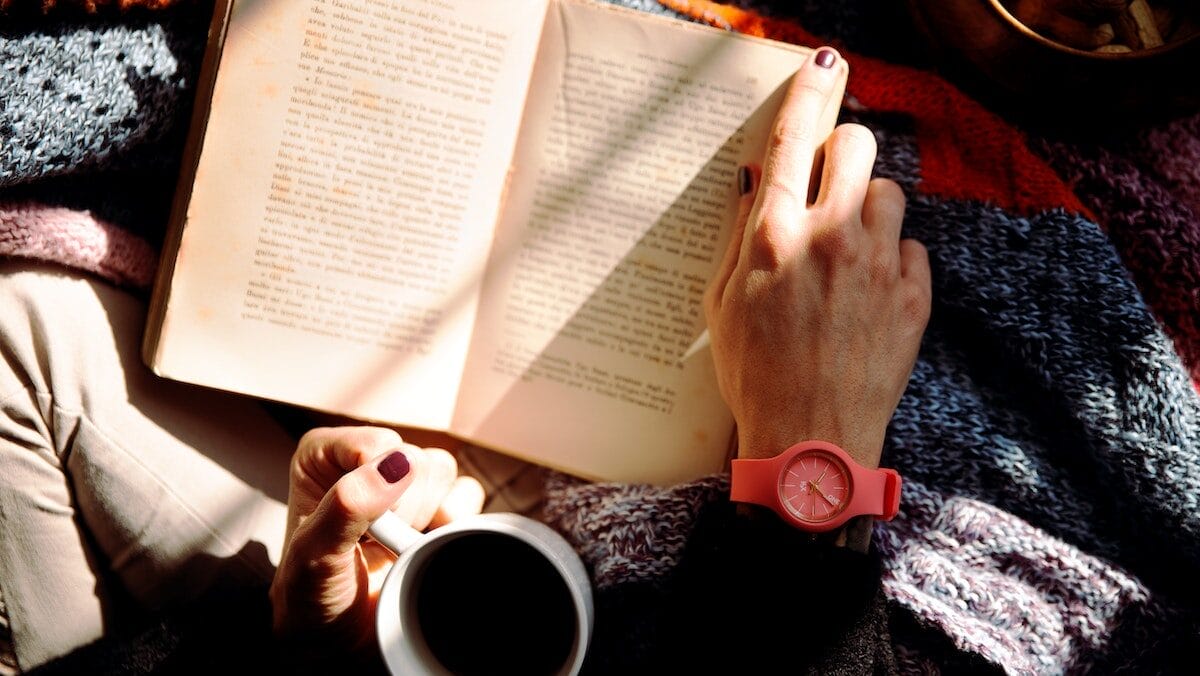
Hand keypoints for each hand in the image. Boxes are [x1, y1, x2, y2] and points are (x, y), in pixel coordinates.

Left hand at [269, 426, 484, 654]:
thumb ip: (346, 507)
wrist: (339, 642)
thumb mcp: (313, 556)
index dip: (378, 488)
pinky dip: (454, 523)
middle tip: (376, 544)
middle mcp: (364, 461)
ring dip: (426, 517)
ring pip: (442, 470)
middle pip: (413, 458)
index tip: (362, 528)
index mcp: (323, 457)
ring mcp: (403, 483)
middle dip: (401, 510)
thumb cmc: (311, 598)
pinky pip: (467, 492)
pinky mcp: (435, 504)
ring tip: (397, 546)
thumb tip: (395, 464)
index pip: (374, 444)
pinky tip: (424, 545)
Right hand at [704, 47, 931, 467]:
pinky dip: (892, 259)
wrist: (810, 442)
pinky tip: (869, 293)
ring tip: (847, 250)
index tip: (824, 63)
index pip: (795, 136)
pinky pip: (912, 247)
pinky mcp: (914, 298)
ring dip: (867, 208)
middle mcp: (830, 239)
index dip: (811, 89)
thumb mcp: (721, 303)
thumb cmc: (754, 376)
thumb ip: (742, 234)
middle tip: (827, 181)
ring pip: (889, 192)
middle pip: (856, 145)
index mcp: (774, 237)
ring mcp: (878, 267)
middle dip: (842, 151)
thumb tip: (760, 182)